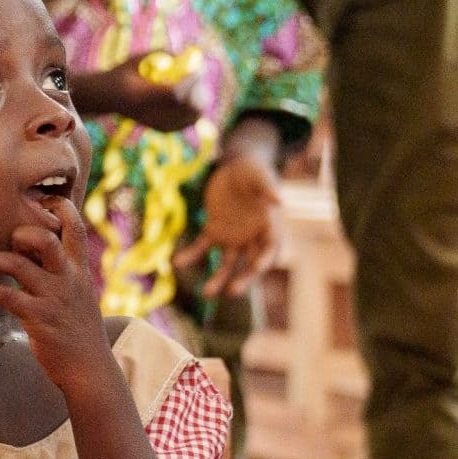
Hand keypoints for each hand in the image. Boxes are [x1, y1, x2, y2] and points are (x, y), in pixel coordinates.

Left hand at [0, 197, 113, 390]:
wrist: (90, 369)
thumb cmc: (78, 328)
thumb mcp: (79, 292)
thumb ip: (62, 269)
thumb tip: (34, 247)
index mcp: (80, 269)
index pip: (75, 225)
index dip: (56, 207)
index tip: (36, 207)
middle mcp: (68, 279)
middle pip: (45, 237)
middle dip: (20, 232)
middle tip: (8, 245)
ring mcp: (54, 298)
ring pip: (18, 264)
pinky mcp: (39, 319)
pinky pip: (7, 297)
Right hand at [85, 53, 206, 134]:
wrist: (108, 97)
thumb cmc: (124, 72)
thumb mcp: (139, 58)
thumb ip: (163, 54)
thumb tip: (189, 56)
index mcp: (139, 95)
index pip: (174, 94)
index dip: (190, 82)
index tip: (198, 69)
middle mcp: (148, 114)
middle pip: (186, 109)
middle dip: (198, 90)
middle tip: (199, 75)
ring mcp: (155, 124)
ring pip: (190, 117)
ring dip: (199, 99)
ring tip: (196, 85)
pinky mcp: (162, 129)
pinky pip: (187, 122)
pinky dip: (194, 110)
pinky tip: (192, 98)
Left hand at [175, 153, 284, 300]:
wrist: (234, 165)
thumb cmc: (253, 170)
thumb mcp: (261, 175)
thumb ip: (268, 189)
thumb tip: (279, 201)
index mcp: (269, 227)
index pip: (270, 250)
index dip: (265, 260)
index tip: (257, 268)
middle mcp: (252, 238)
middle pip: (249, 264)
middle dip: (243, 279)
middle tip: (233, 292)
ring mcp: (233, 237)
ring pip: (227, 263)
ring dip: (217, 278)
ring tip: (205, 293)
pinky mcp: (214, 230)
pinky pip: (202, 246)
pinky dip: (191, 255)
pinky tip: (177, 263)